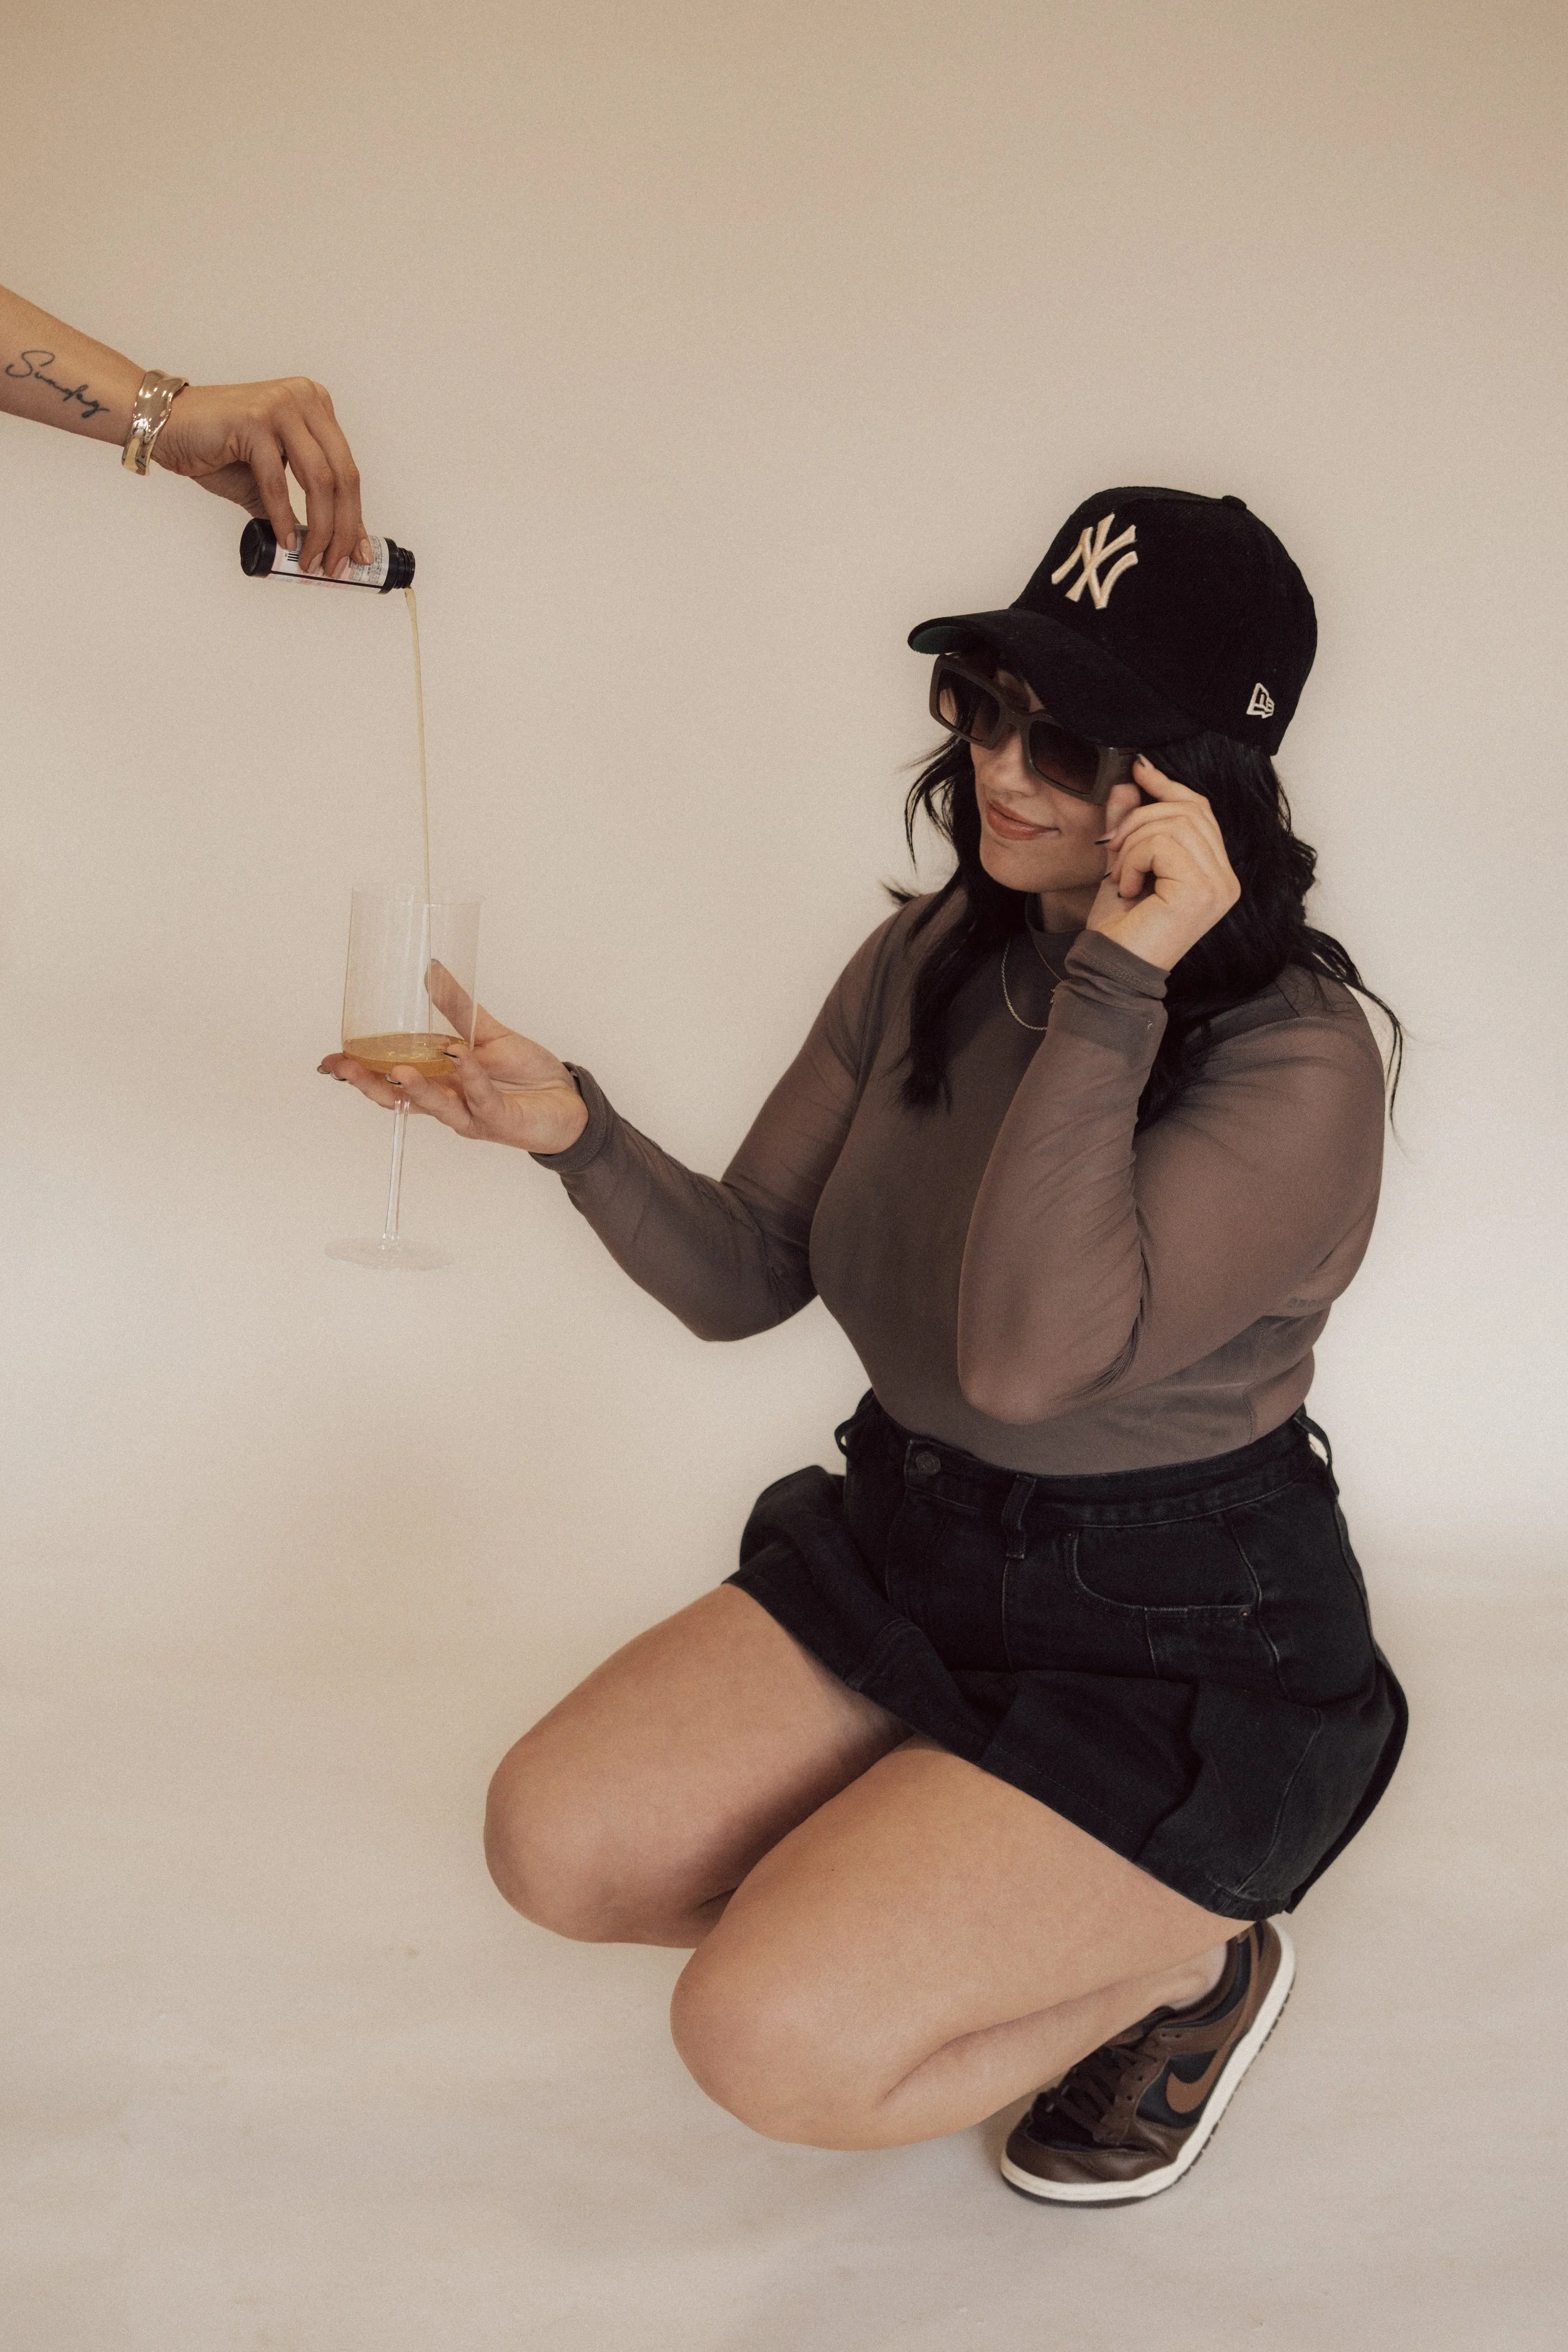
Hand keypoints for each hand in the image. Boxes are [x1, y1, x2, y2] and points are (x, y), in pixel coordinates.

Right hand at [155, 377, 368, 579]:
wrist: (167, 425)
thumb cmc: (216, 449)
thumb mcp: (268, 478)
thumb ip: (298, 503)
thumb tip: (326, 544)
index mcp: (315, 407)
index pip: (348, 470)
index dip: (355, 517)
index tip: (359, 553)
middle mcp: (305, 400)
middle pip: (343, 476)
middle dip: (343, 529)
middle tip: (335, 564)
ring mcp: (281, 406)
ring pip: (319, 480)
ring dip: (320, 528)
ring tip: (311, 559)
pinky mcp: (254, 420)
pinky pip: (278, 481)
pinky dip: (283, 517)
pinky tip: (285, 541)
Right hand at [318, 963, 589, 1155]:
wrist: (568, 1099)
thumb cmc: (525, 1072)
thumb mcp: (488, 1032)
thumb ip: (458, 1006)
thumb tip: (431, 967)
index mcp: (437, 1081)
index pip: (387, 1080)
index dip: (357, 1073)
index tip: (328, 1061)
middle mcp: (447, 1102)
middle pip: (398, 1099)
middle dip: (369, 1085)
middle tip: (342, 1069)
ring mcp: (470, 1115)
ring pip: (435, 1106)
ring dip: (416, 1089)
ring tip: (397, 1070)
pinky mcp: (498, 1120)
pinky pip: (480, 1097)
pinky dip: (469, 1075)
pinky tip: (459, 1055)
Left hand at [1085, 755, 1239, 971]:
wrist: (1112, 969)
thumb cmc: (1119, 927)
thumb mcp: (1123, 864)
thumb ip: (1130, 826)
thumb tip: (1128, 782)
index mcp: (1215, 872)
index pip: (1200, 810)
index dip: (1169, 786)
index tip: (1139, 770)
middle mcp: (1226, 879)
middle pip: (1187, 810)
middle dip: (1140, 819)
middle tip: (1112, 848)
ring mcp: (1218, 885)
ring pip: (1173, 824)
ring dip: (1133, 844)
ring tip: (1120, 875)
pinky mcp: (1201, 890)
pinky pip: (1163, 844)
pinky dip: (1133, 860)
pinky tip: (1127, 887)